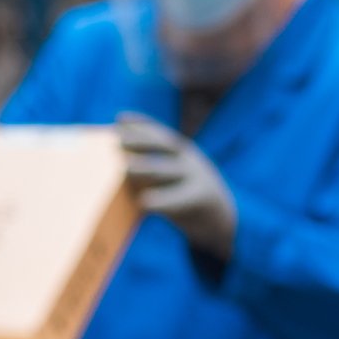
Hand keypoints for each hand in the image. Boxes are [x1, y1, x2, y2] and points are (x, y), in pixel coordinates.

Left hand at [117, 113, 237, 259]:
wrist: (222, 219)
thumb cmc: (185, 198)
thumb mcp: (173, 180)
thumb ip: (151, 174)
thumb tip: (117, 172)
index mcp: (182, 152)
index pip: (160, 133)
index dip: (142, 124)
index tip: (119, 118)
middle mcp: (190, 160)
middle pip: (165, 145)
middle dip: (141, 140)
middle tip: (117, 141)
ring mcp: (198, 177)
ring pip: (169, 170)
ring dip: (147, 167)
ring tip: (126, 168)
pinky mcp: (202, 198)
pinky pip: (180, 198)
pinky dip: (163, 200)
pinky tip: (144, 202)